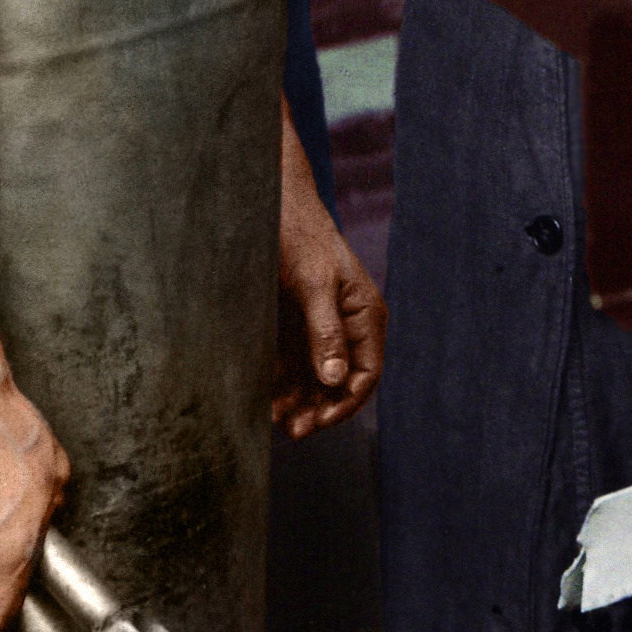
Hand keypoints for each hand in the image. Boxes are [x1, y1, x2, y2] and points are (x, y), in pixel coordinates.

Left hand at [272, 115, 385, 437]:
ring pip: (315, 376)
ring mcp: (321, 324)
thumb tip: (335, 380)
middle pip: (339, 381)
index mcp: (365, 314)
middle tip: (292, 431)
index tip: (318, 421)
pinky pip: (294, 361)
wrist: (271, 200)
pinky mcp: (296, 321)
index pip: (365, 374)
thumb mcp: (312, 283)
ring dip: (299, 400)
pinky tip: (266, 399)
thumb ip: (325, 331)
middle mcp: (348, 324)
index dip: (344, 403)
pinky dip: (283, 382)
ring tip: (276, 421)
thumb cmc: (298, 235)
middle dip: (318, 408)